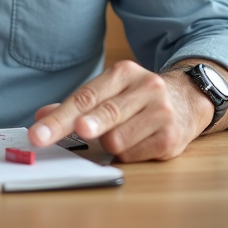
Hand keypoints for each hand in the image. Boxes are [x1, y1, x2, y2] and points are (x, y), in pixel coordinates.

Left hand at [26, 60, 213, 161]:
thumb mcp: (110, 91)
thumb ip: (76, 104)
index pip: (85, 96)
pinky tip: (138, 142)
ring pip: (117, 139)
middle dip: (84, 125)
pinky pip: (133, 155)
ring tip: (122, 133)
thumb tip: (40, 116)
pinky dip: (127, 154)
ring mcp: (161, 113)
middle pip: (104, 112)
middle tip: (74, 132)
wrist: (188, 99)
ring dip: (108, 144)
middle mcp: (146, 88)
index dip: (59, 117)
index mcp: (124, 72)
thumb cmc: (138, 98)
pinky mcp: (172, 138)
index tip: (39, 132)